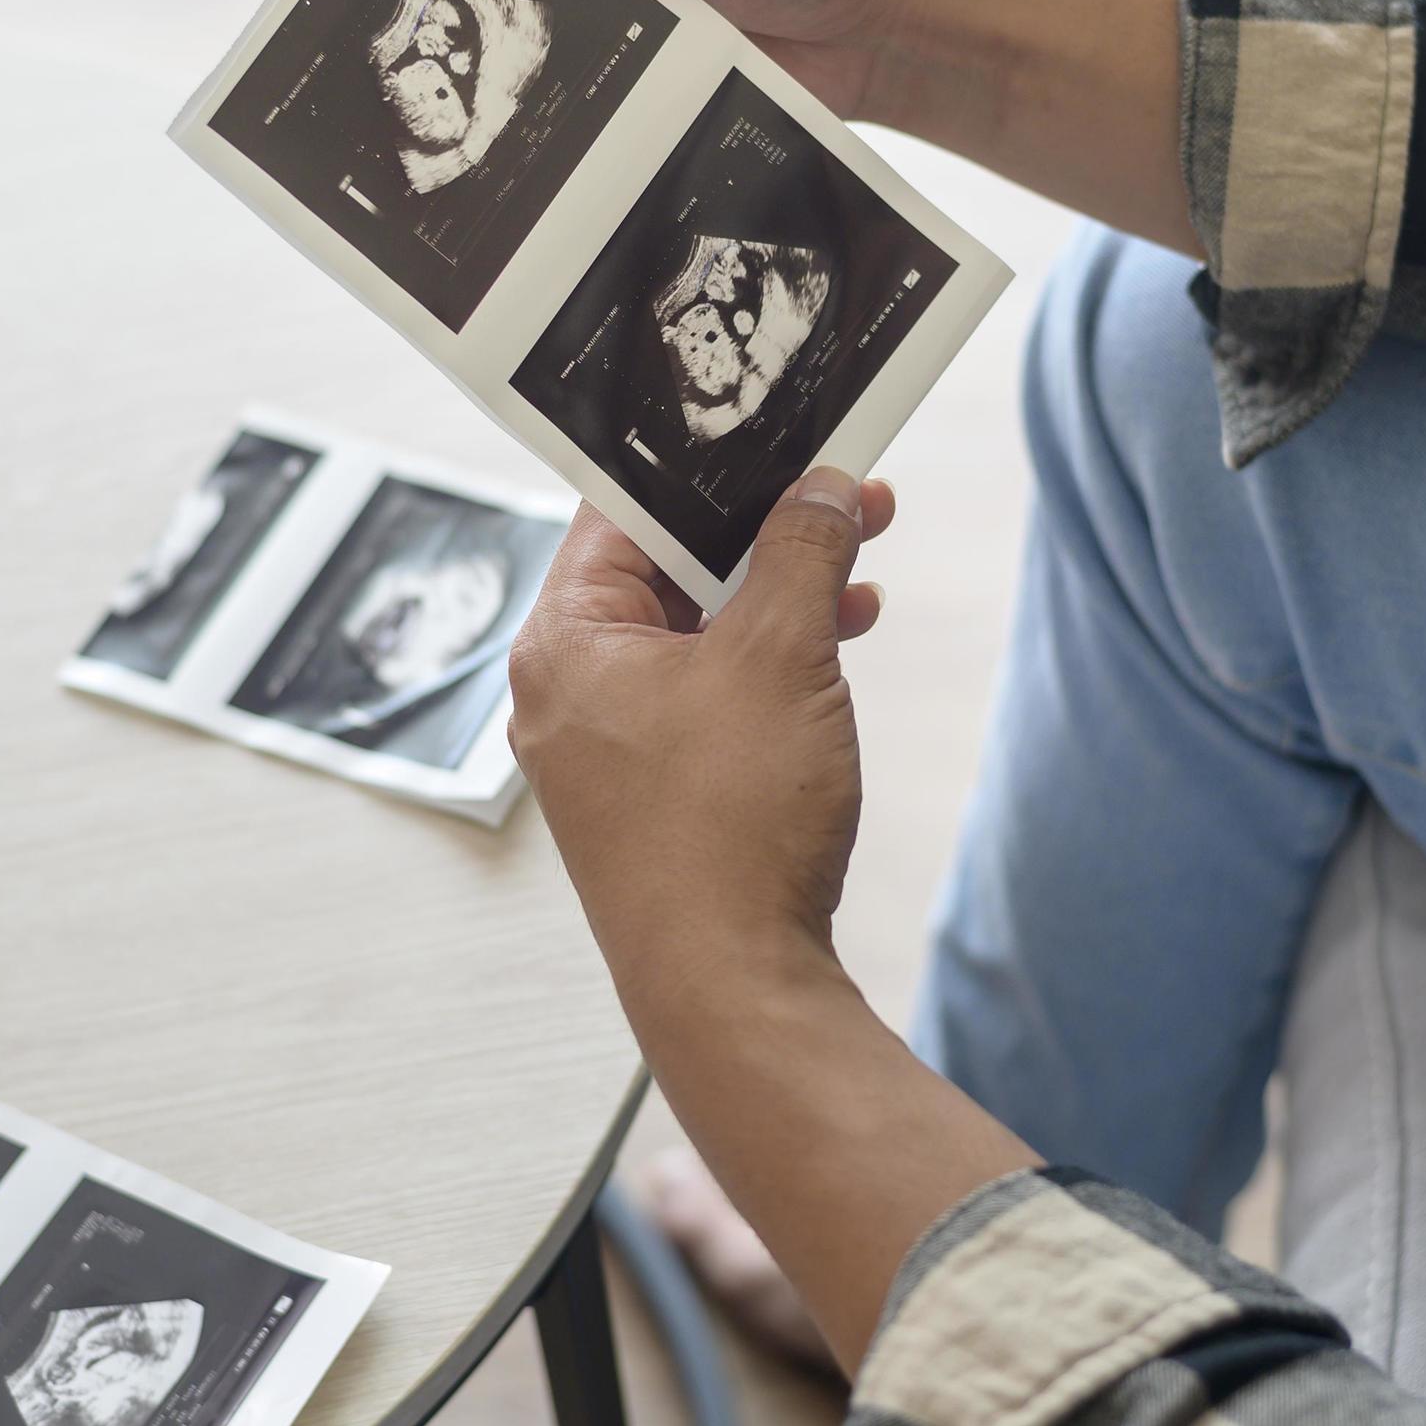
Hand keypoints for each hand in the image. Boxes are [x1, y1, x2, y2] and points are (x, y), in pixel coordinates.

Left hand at [507, 470, 894, 975]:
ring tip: (860, 575)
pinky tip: (836, 652)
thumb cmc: (732, 827)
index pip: (624, 508)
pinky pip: (706, 695)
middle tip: (849, 499)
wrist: (732, 985)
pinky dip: (767, 665)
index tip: (785, 440)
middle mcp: (569, 688)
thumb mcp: (782, 656)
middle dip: (765, 532)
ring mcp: (607, 746)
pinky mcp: (652, 793)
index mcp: (566, 640)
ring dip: (778, 598)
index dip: (713, 466)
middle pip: (665, 568)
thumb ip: (802, 552)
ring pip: (695, 633)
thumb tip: (825, 489)